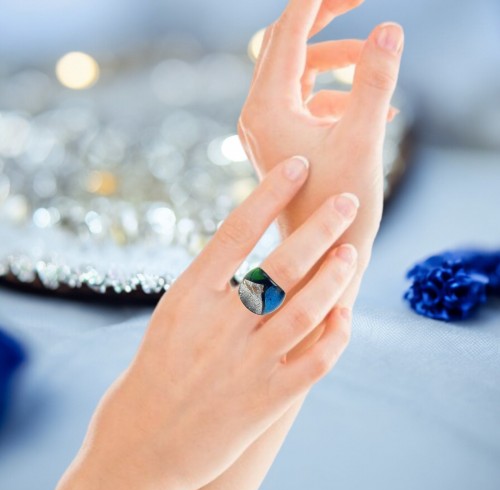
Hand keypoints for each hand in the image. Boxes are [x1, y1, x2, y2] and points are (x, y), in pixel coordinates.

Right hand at [54, 156, 359, 489]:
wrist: (139, 446)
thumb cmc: (155, 372)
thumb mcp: (174, 316)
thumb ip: (213, 285)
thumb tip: (256, 252)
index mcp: (189, 297)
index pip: (236, 230)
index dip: (270, 193)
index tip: (298, 165)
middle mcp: (218, 326)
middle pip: (282, 265)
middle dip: (321, 228)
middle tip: (348, 200)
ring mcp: (245, 364)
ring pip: (306, 310)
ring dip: (335, 276)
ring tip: (352, 251)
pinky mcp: (265, 401)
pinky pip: (314, 363)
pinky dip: (336, 336)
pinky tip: (345, 313)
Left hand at [238, 0, 403, 303]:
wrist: (318, 258)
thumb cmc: (337, 209)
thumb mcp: (362, 139)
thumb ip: (375, 81)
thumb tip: (389, 30)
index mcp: (267, 109)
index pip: (287, 33)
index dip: (318, 1)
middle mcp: (258, 115)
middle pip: (286, 45)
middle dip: (326, 22)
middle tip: (363, 5)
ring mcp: (268, 129)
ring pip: (299, 73)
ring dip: (337, 62)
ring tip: (375, 63)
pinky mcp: (282, 142)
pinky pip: (306, 101)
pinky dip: (336, 95)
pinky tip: (370, 109)